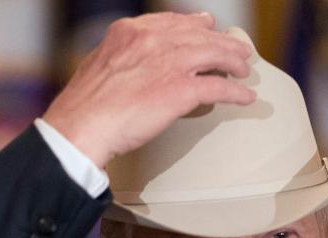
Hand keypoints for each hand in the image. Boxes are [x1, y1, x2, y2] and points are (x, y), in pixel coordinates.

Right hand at [43, 12, 254, 167]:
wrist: (82, 126)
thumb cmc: (84, 106)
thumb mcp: (99, 64)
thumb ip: (121, 57)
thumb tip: (131, 65)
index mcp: (130, 32)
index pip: (172, 22)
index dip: (194, 25)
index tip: (206, 26)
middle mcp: (152, 40)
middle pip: (199, 35)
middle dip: (222, 43)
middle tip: (236, 50)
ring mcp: (169, 63)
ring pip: (214, 54)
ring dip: (234, 63)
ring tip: (244, 71)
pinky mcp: (181, 89)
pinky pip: (219, 87)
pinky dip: (236, 92)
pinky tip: (245, 97)